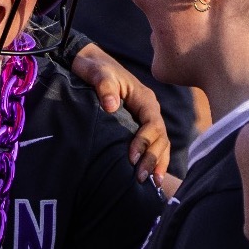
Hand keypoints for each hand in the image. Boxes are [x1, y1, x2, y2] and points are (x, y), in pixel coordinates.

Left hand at [69, 43, 170, 182]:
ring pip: (160, 144)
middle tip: (142, 178)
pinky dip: (153, 160)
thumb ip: (104, 85)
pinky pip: (151, 145)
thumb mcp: (97, 73)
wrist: (89, 63)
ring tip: (152, 184)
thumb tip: (111, 105)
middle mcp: (148, 110)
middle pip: (160, 137)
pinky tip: (150, 178)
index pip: (152, 123)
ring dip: (157, 163)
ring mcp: (144, 119)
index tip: (131, 157)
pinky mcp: (137, 127)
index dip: (145, 141)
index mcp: (144, 98)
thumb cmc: (94, 68)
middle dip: (153, 158)